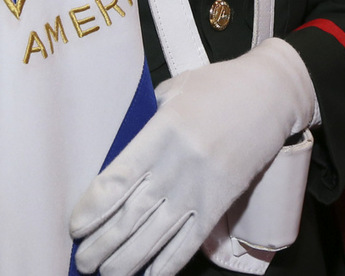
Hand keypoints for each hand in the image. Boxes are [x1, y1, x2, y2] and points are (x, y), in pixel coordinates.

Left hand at [70, 38, 315, 275]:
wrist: (269, 95)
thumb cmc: (217, 87)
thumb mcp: (174, 90)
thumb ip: (146, 118)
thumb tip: (117, 145)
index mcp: (163, 132)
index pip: (118, 178)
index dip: (93, 207)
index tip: (75, 225)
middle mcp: (178, 165)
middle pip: (131, 216)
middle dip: (101, 244)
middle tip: (82, 261)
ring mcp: (200, 188)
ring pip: (155, 236)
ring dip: (125, 261)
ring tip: (104, 274)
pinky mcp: (219, 203)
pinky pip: (188, 242)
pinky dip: (166, 264)